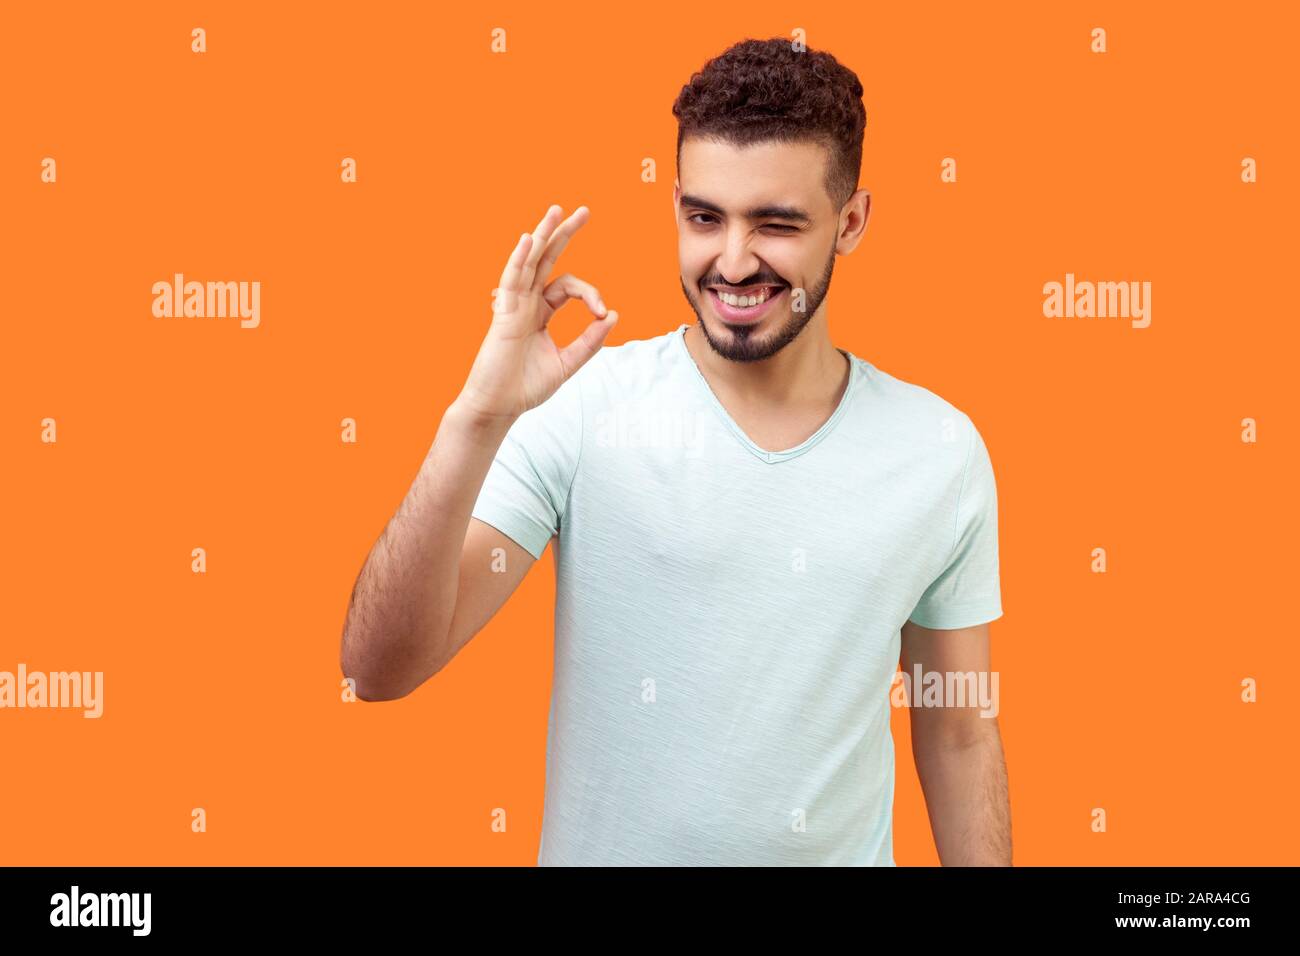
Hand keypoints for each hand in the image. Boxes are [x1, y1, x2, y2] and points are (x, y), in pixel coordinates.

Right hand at [458, 204, 617, 424]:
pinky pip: (511, 280)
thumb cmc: (525, 387)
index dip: (590, 294)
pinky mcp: (503, 314)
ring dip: (543, 235)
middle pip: (546, 259)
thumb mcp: (567, 363)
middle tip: (583, 211)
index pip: (568, 286)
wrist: (498, 407)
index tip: (602, 314)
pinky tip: (529, 239)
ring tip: (557, 211)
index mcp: (540, 312)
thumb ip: (590, 342)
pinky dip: (519, 259)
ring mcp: (513, 306)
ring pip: (529, 262)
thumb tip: (612, 315)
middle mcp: (526, 303)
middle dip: (564, 234)